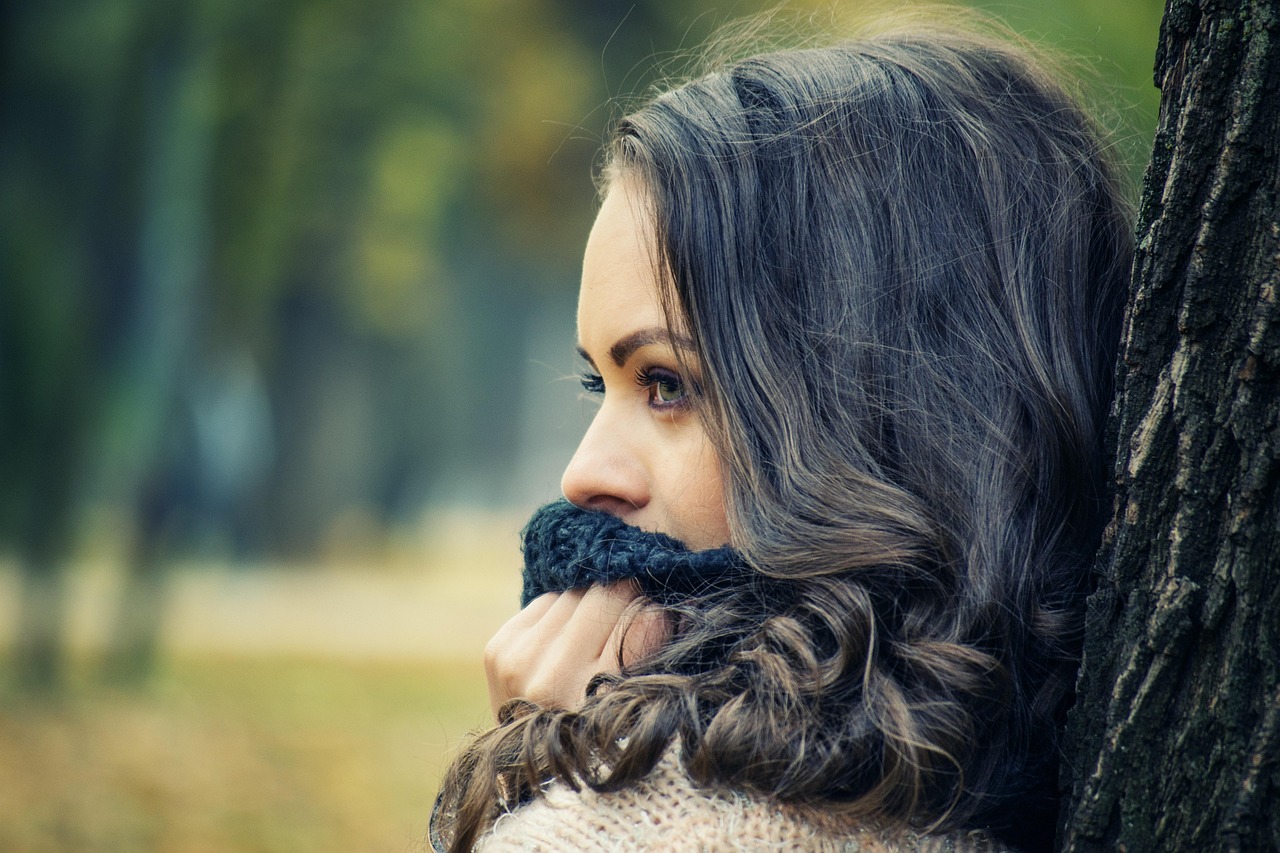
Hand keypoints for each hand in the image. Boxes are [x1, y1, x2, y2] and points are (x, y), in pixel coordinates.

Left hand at [483, 580, 666, 719]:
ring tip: (589, 640)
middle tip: (623, 622)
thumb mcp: (635, 700)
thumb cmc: (597, 732)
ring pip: (573, 593)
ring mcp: (519, 662)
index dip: (650, 607)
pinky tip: (561, 643)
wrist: (531, 763)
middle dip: (620, 600)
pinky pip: (546, 601)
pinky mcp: (498, 649)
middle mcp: (551, 680)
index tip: (654, 613)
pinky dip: (560, 614)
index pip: (639, 616)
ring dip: (587, 606)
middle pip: (603, 595)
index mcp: (597, 697)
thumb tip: (657, 599)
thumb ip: (650, 644)